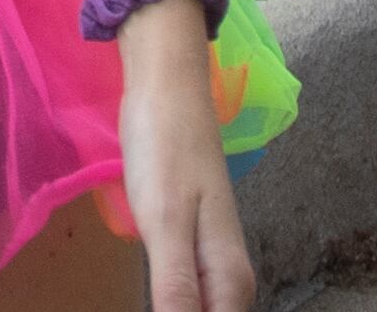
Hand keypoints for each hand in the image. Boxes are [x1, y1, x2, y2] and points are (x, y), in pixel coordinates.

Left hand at [108, 16, 258, 311]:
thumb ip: (177, 289)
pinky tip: (154, 300)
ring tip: (146, 297)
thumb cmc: (166, 149)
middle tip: (151, 292)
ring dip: (176, 309)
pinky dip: (173, 305)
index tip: (161, 305)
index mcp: (230, 280)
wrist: (168, 86)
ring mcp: (212, 261)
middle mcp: (230, 278)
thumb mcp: (164, 224)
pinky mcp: (193, 246)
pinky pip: (190, 296)